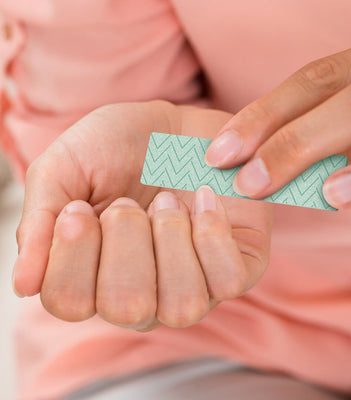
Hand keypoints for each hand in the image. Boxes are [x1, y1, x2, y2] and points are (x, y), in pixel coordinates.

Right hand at [12, 101, 271, 330]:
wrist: (175, 127)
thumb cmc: (117, 147)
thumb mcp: (64, 169)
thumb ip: (38, 223)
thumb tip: (23, 286)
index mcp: (95, 278)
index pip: (70, 303)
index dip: (72, 254)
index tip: (79, 208)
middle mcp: (144, 294)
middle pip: (128, 306)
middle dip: (125, 240)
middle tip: (127, 202)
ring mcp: (192, 286)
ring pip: (182, 304)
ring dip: (169, 238)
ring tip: (165, 200)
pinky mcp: (236, 268)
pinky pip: (228, 281)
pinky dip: (212, 234)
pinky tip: (201, 202)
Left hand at [205, 34, 350, 209]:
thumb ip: (325, 130)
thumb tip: (263, 161)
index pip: (310, 81)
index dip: (259, 114)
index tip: (218, 151)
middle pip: (331, 91)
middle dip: (276, 134)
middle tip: (238, 178)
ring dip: (305, 148)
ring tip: (264, 186)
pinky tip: (335, 195)